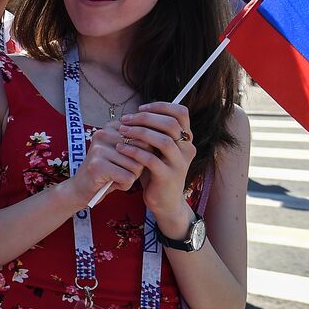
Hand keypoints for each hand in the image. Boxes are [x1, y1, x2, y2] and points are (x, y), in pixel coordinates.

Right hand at [68, 121, 143, 200]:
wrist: (82, 189)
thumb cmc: (109, 171)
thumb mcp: (124, 153)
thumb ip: (139, 144)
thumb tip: (154, 145)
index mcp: (110, 127)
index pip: (143, 137)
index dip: (141, 153)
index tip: (125, 158)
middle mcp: (102, 134)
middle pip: (141, 150)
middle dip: (138, 165)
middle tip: (122, 170)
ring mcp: (98, 149)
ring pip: (136, 165)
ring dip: (131, 176)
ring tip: (116, 176)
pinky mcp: (97, 166)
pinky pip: (128, 177)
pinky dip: (125, 185)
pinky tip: (113, 183)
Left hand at [116, 102, 196, 225]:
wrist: (165, 202)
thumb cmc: (157, 171)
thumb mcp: (158, 150)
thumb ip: (155, 133)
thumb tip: (137, 113)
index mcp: (186, 140)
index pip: (181, 113)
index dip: (161, 106)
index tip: (140, 108)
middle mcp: (187, 149)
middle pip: (171, 124)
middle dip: (145, 118)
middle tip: (125, 120)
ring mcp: (179, 164)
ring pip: (163, 141)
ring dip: (139, 133)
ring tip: (122, 131)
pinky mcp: (168, 177)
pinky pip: (151, 159)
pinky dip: (134, 151)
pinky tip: (121, 148)